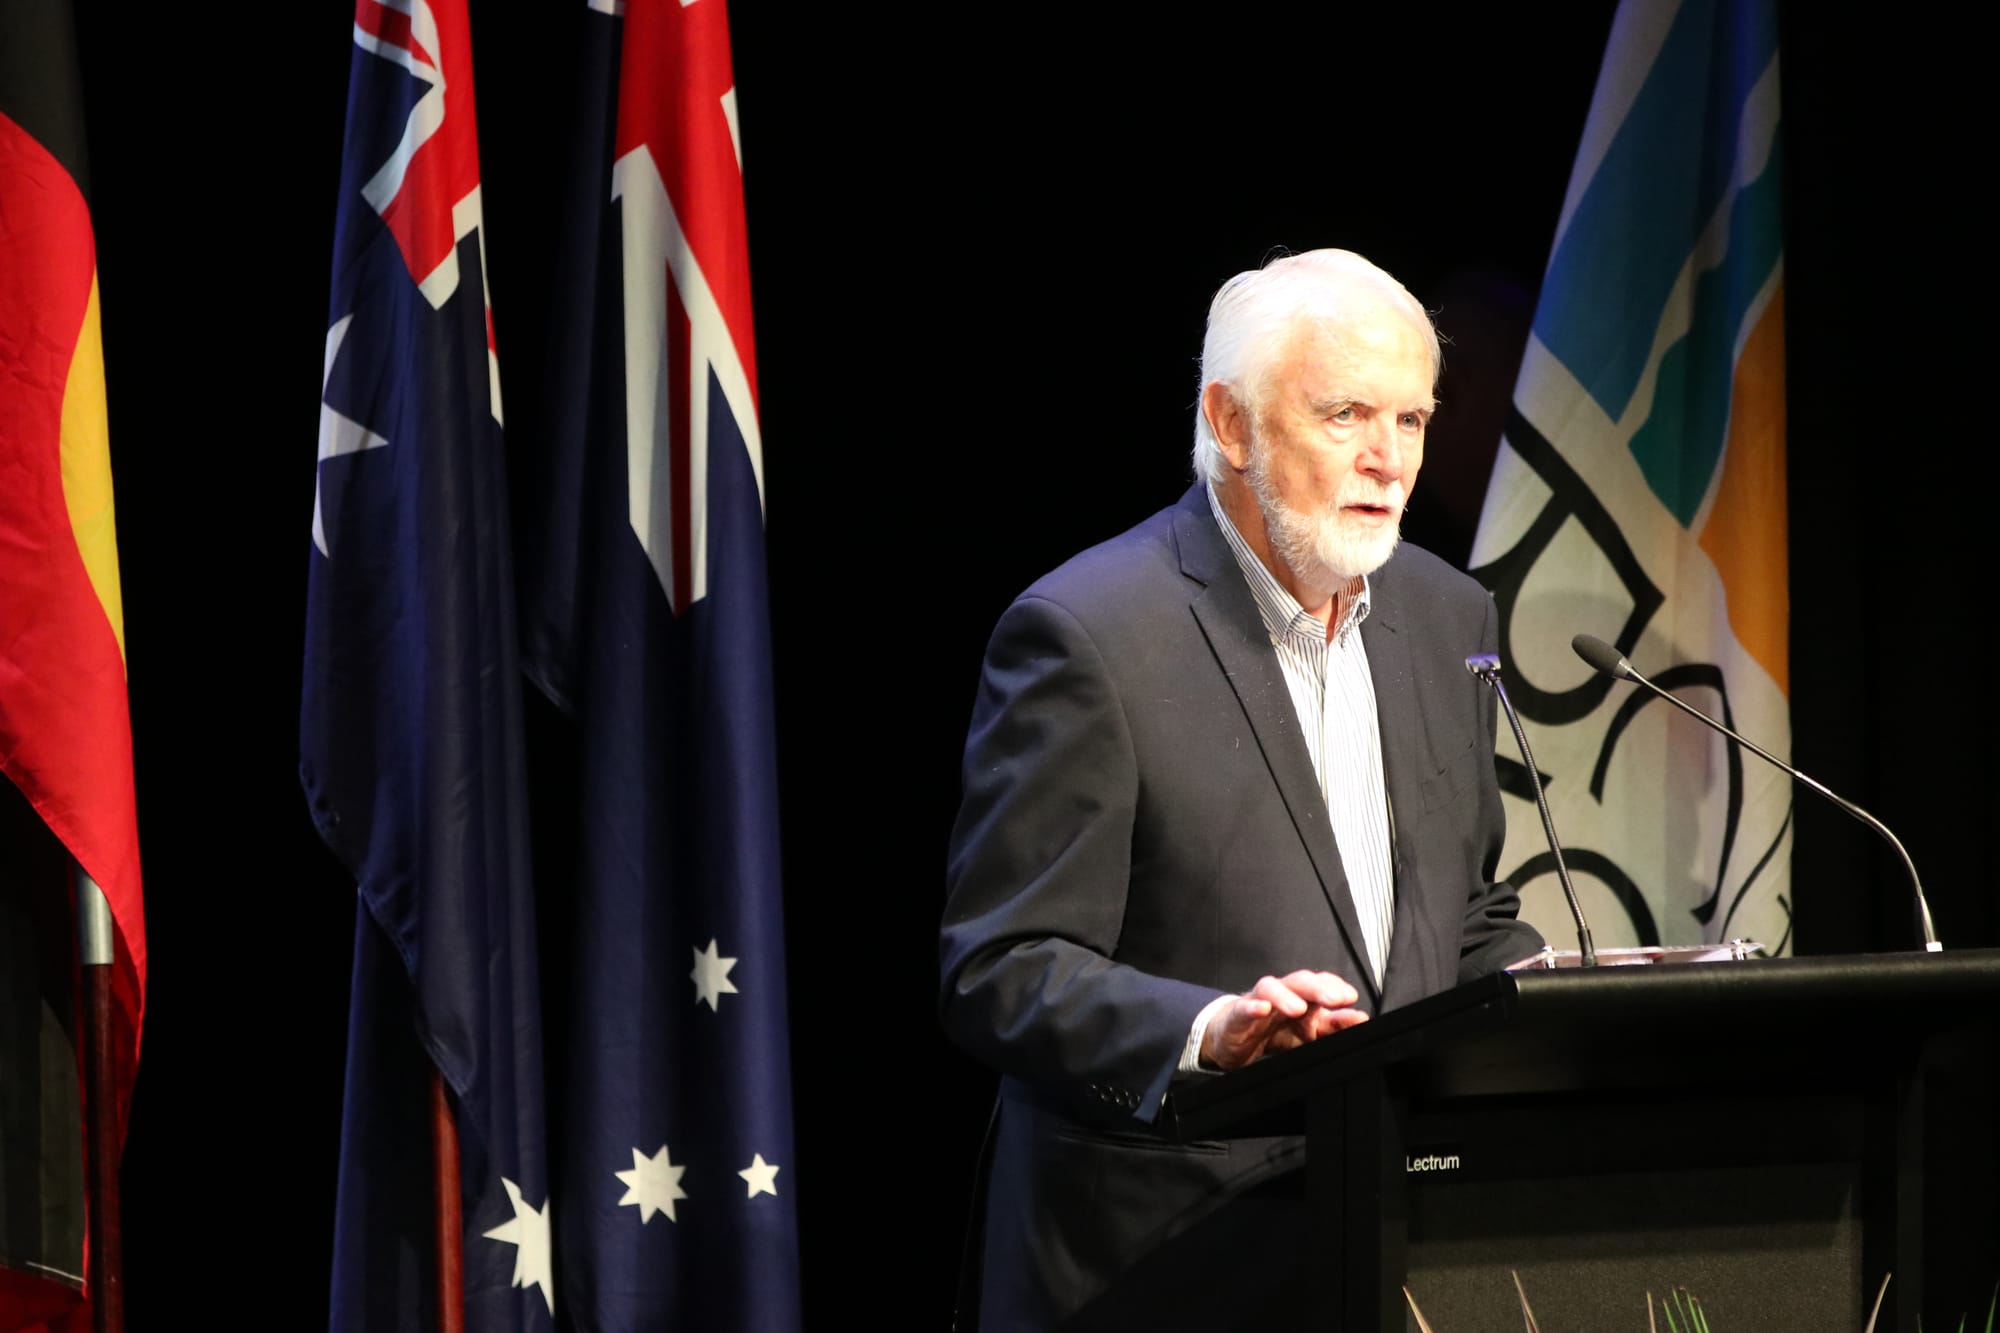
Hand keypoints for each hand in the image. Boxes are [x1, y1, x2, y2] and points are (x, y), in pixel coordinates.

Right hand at [1199, 970, 1367, 1070]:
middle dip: (1318, 988)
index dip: (1336, 988)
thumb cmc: (1272, 1030)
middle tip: (1335, 998)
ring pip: (1271, 988)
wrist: (1233, 1037)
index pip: (1321, 984)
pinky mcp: (1238, 1015)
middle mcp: (1282, 994)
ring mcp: (1259, 1001)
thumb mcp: (1307, 1033)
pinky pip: (1244, 1007)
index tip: (1351, 998)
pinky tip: (1262, 1009)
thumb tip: (1361, 1019)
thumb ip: (1333, 1027)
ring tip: (1298, 1008)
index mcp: (1302, 997)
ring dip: (1286, 996)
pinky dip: (1252, 1007)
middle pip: (1300, 982)